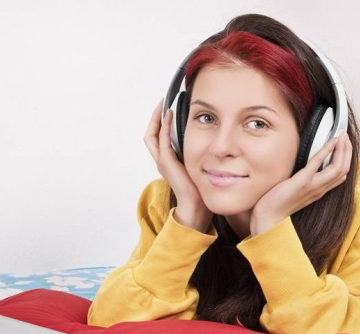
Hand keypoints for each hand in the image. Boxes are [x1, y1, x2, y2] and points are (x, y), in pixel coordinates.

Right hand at [143, 98, 212, 232]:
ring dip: (156, 119)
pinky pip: (161, 139)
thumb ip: (198, 154)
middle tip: (161, 103)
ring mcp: (162, 161)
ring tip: (163, 106)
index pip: (157, 138)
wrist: (196, 204)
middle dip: (154, 118)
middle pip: (150, 134)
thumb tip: (209, 143)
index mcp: (167, 161)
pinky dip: (164, 126)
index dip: (159, 123)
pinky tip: (170, 115)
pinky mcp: (166, 162)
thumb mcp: (197, 166)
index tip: (167, 109)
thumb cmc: (199, 188)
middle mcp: (161, 160)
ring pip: (152, 135)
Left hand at [250, 132, 352, 235]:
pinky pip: (318, 164)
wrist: (268, 217)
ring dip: (342, 150)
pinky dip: (327, 150)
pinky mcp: (302, 182)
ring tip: (342, 136)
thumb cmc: (278, 204)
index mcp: (319, 191)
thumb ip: (306, 180)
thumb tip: (309, 167)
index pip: (341, 175)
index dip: (347, 158)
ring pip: (338, 168)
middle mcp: (320, 189)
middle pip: (343, 170)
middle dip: (347, 151)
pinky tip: (331, 141)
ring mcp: (312, 186)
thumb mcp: (297, 190)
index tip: (345, 144)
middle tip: (346, 136)